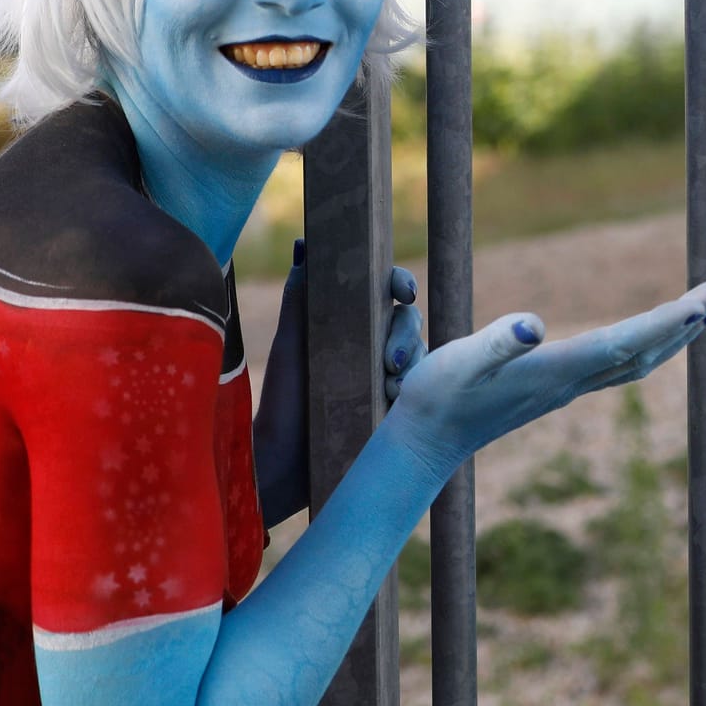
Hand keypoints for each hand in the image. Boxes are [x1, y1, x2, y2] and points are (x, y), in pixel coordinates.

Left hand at [255, 244, 424, 525]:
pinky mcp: (396, 410)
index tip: (403, 291)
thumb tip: (305, 244)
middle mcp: (371, 347)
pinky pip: (424, 391)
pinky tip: (396, 401)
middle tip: (391, 357)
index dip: (400, 283)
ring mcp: (387, 379)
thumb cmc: (283, 400)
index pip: (384, 292)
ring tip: (391, 385)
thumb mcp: (291, 344)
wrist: (282, 462)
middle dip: (406, 332)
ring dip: (413, 364)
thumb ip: (300, 296)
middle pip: (408, 321)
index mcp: (348, 325)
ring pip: (421, 355)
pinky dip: (415, 392)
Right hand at [384, 280, 705, 475]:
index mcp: (554, 370)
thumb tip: (535, 324)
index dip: (669, 320)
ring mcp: (564, 388)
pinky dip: (644, 345)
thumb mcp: (458, 363)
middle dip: (686, 323)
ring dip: (672, 336)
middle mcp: (570, 382)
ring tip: (703, 311)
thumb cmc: (435, 398)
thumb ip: (496, 343)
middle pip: (643, 352)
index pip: (625, 341)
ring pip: (634, 362)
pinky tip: (648, 337)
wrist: (424, 444)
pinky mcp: (554, 388)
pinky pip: (616, 365)